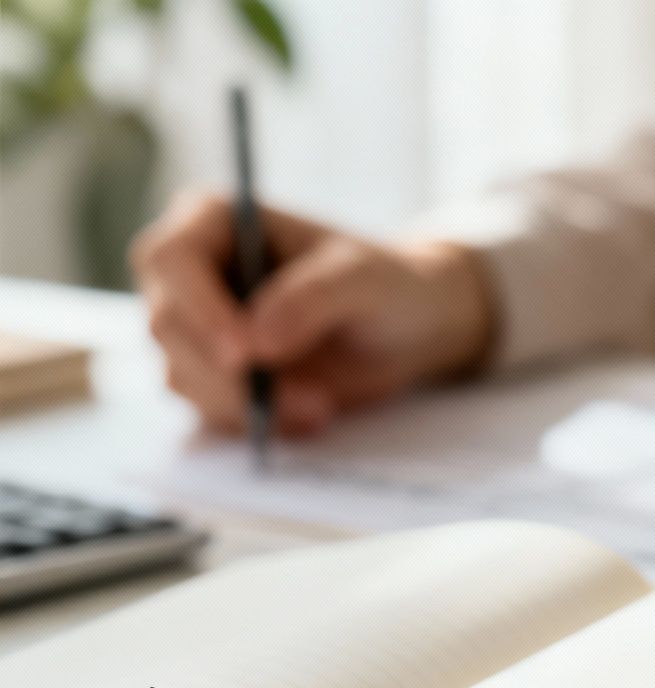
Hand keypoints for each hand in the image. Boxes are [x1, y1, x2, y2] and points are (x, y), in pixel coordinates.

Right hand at [130, 193, 494, 436]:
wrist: (408, 327)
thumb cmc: (387, 283)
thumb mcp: (365, 279)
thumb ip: (313, 297)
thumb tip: (254, 341)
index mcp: (213, 220)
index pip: (170, 259)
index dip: (198, 308)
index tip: (244, 353)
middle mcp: (189, 272)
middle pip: (166, 326)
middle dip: (228, 373)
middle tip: (305, 398)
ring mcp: (194, 326)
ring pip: (180, 375)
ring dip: (247, 404)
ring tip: (320, 406)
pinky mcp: (211, 374)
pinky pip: (209, 409)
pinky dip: (256, 422)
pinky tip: (309, 417)